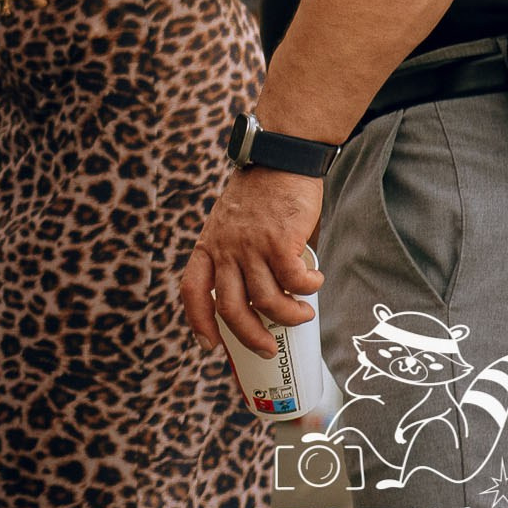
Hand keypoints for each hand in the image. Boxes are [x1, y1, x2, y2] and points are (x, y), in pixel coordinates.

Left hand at [179, 162, 322, 355]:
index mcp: (209, 245)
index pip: (192, 290)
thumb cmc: (261, 196)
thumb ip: (239, 257)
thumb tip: (261, 301)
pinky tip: (315, 281)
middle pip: (229, 308)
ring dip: (288, 315)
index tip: (210, 345)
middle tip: (268, 348)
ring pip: (265, 301)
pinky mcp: (279, 241)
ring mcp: (250, 245)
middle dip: (249, 336)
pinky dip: (308, 288)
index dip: (198, 322)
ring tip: (304, 312)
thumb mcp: (234, 226)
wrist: (279, 159)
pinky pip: (294, 281)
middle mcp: (224, 249)